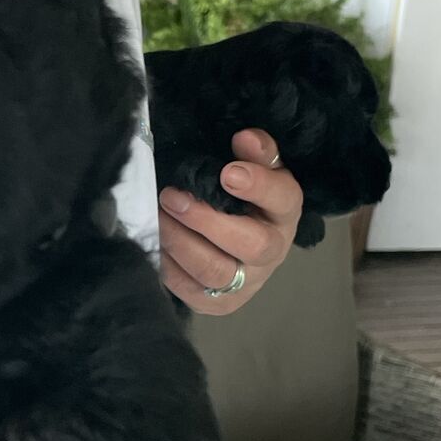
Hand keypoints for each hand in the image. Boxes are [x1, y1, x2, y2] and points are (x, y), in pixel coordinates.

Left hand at [158, 128, 303, 313]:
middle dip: (206, 220)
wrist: (238, 246)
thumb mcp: (255, 169)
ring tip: (157, 216)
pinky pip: (189, 289)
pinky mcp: (218, 303)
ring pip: (214, 271)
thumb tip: (244, 138)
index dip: (257, 186)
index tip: (228, 173)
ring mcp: (246, 282)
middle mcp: (273, 251)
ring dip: (179, 241)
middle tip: (171, 196)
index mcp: (285, 212)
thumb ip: (255, 152)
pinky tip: (155, 240)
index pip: (282, 198)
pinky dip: (167, 264)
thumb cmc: (243, 199)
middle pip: (251, 244)